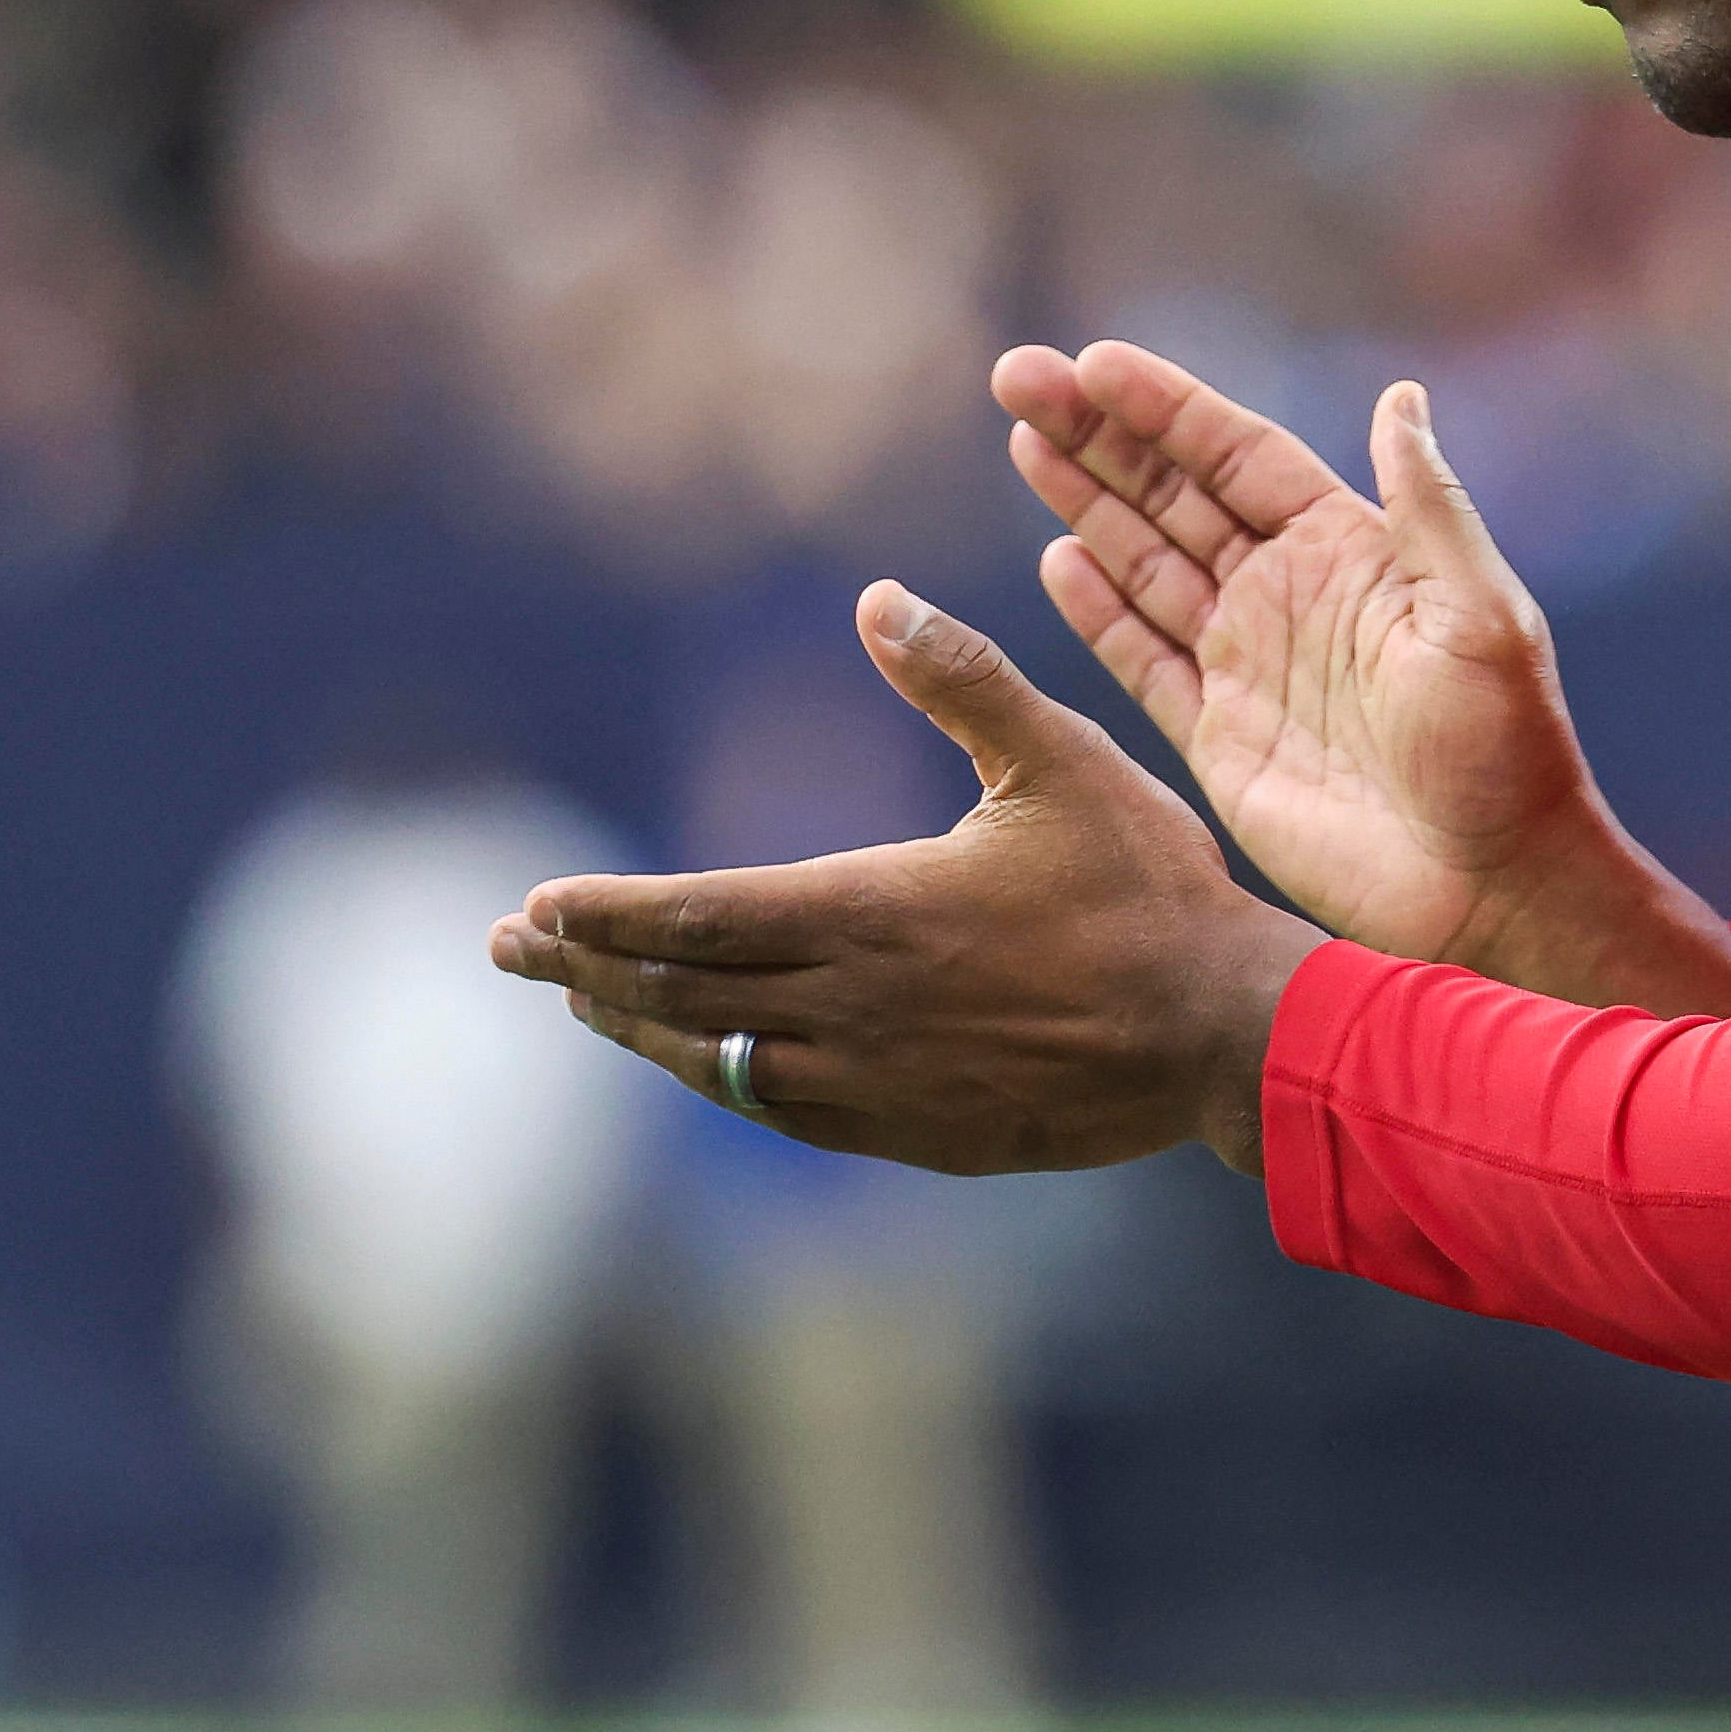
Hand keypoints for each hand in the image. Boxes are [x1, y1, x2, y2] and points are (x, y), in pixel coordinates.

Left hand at [488, 581, 1326, 1172]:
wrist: (1222, 1035)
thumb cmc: (1148, 889)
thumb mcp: (1061, 761)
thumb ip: (961, 679)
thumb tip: (875, 597)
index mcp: (873, 911)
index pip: (696, 915)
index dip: (604, 914)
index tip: (536, 907)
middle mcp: (852, 1008)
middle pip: (680, 993)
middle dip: (584, 969)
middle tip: (508, 950)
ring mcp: (878, 1084)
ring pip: (720, 1064)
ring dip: (638, 1031)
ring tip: (583, 1006)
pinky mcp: (915, 1133)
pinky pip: (786, 1114)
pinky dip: (725, 1081)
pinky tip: (706, 1064)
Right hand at [995, 343, 1730, 1013]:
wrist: (1489, 886)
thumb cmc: (1506, 749)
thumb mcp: (1482, 615)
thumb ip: (1428, 507)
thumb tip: (1398, 395)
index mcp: (1350, 551)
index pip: (1239, 455)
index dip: (1166, 409)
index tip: (1092, 365)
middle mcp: (1290, 595)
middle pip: (1174, 493)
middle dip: (1099, 435)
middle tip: (1018, 377)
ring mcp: (1249, 665)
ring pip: (1146, 563)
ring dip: (1085, 502)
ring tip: (1023, 440)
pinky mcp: (1219, 739)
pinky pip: (1144, 660)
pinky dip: (1100, 610)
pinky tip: (1058, 558)